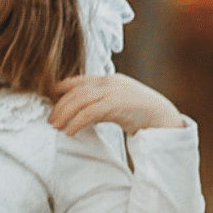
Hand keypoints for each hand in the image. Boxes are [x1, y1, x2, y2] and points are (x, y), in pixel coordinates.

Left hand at [48, 74, 187, 135]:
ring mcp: (113, 92)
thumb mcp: (119, 103)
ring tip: (55, 127)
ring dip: (64, 115)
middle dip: (59, 106)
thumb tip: (83, 112)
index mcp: (109, 79)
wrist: (164, 118)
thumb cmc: (141, 114)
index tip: (49, 100)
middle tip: (50, 120)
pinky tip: (70, 132)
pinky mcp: (116, 105)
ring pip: (79, 101)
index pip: (78, 80)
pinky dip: (76, 123)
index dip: (61, 89)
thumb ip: (101, 102)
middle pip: (75, 92)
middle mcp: (109, 82)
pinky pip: (89, 113)